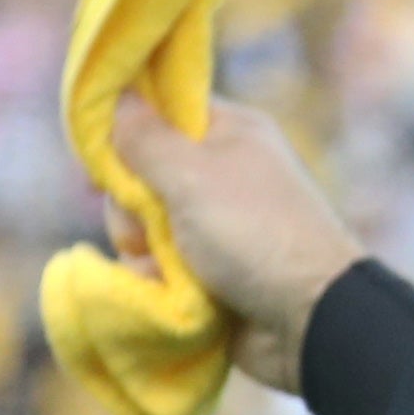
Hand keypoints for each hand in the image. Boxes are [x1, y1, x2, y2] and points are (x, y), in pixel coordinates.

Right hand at [106, 92, 367, 393]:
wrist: (311, 319)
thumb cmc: (255, 233)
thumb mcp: (192, 174)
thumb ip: (144, 137)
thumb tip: (117, 96)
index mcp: (231, 133)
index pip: (161, 111)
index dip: (126, 130)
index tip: (102, 158)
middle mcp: (223, 174)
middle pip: (140, 175)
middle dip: (132, 206)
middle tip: (149, 225)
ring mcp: (216, 226)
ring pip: (142, 226)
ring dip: (142, 249)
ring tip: (167, 267)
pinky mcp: (209, 270)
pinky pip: (156, 266)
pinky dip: (155, 279)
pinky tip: (169, 292)